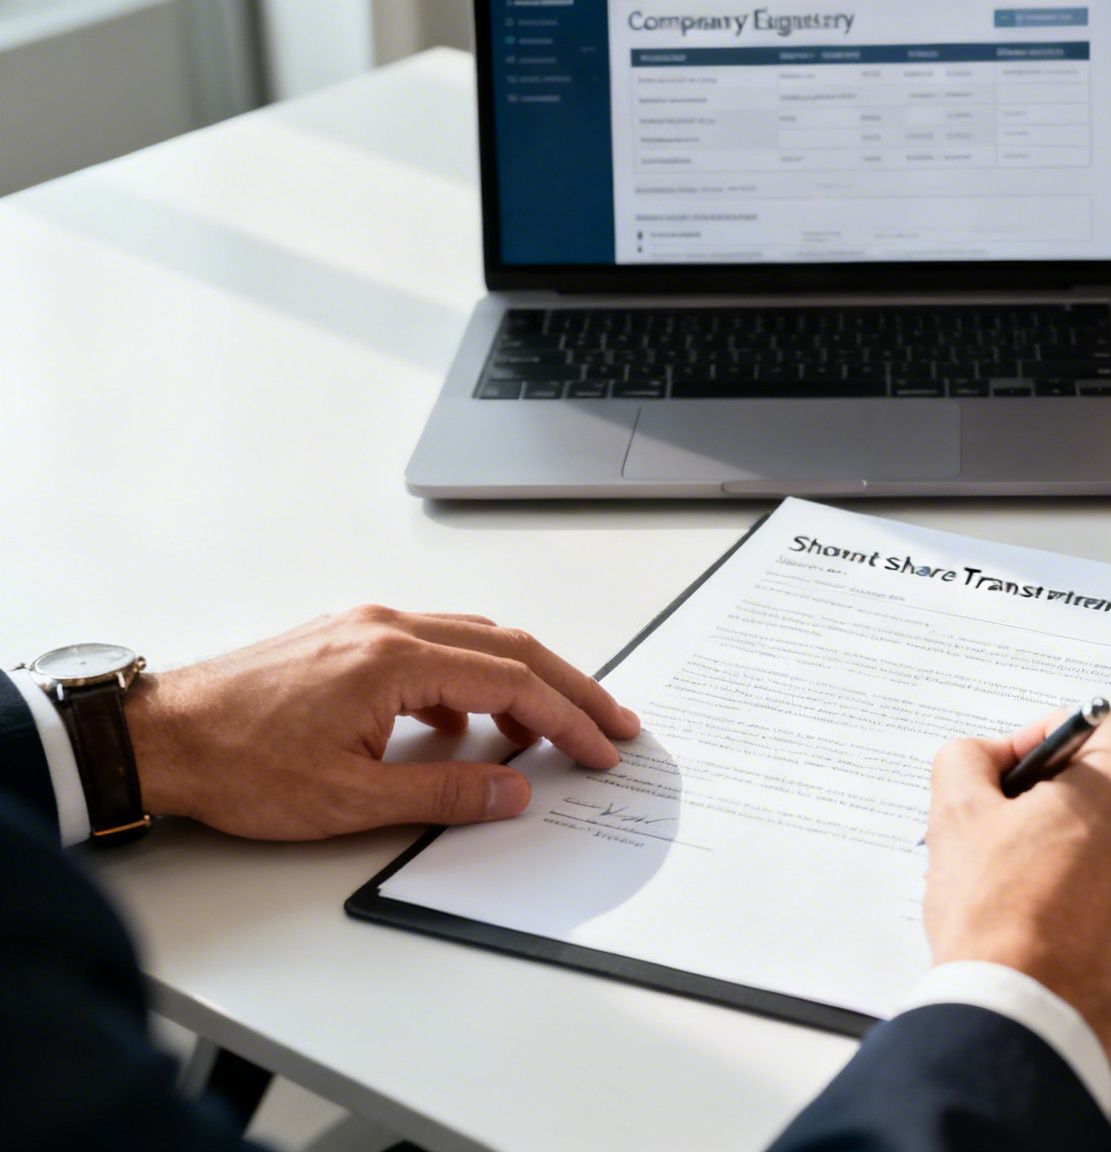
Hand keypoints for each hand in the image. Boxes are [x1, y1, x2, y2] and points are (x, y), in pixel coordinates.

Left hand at [123, 605, 640, 838]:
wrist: (155, 738)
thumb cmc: (237, 764)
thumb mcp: (350, 798)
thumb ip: (445, 790)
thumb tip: (515, 790)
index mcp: (394, 659)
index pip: (512, 683)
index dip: (568, 720)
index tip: (602, 751)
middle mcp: (386, 627)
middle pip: (510, 647)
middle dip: (570, 689)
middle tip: (613, 725)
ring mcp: (365, 627)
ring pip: (475, 640)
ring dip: (524, 681)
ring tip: (554, 729)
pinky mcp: (346, 639)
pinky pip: (434, 647)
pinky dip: (472, 681)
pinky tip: (467, 726)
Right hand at [922, 711, 1110, 1060]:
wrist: (1025, 1017)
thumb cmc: (1000, 922)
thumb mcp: (957, 813)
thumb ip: (969, 758)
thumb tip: (983, 756)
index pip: (1097, 725)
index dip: (1046, 743)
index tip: (1017, 774)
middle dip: (1071, 801)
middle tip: (1018, 836)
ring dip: (1097, 854)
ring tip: (1041, 890)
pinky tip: (1069, 926)